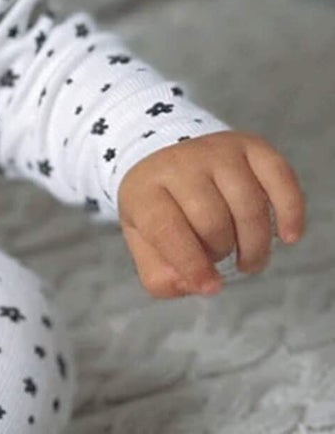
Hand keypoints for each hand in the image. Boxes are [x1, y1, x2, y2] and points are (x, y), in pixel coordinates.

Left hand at [117, 131, 305, 299]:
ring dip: (254, 244)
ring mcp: (218, 151)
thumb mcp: (143, 241)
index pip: (166, 229)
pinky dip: (289, 212)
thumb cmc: (160, 208)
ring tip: (248, 261)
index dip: (191, 264)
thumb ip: (159, 274)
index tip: (210, 287)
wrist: (168, 156)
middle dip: (221, 251)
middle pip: (212, 220)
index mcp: (145, 190)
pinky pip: (281, 179)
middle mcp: (181, 164)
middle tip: (220, 258)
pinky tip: (288, 237)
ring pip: (248, 205)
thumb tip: (194, 286)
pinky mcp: (251, 146)